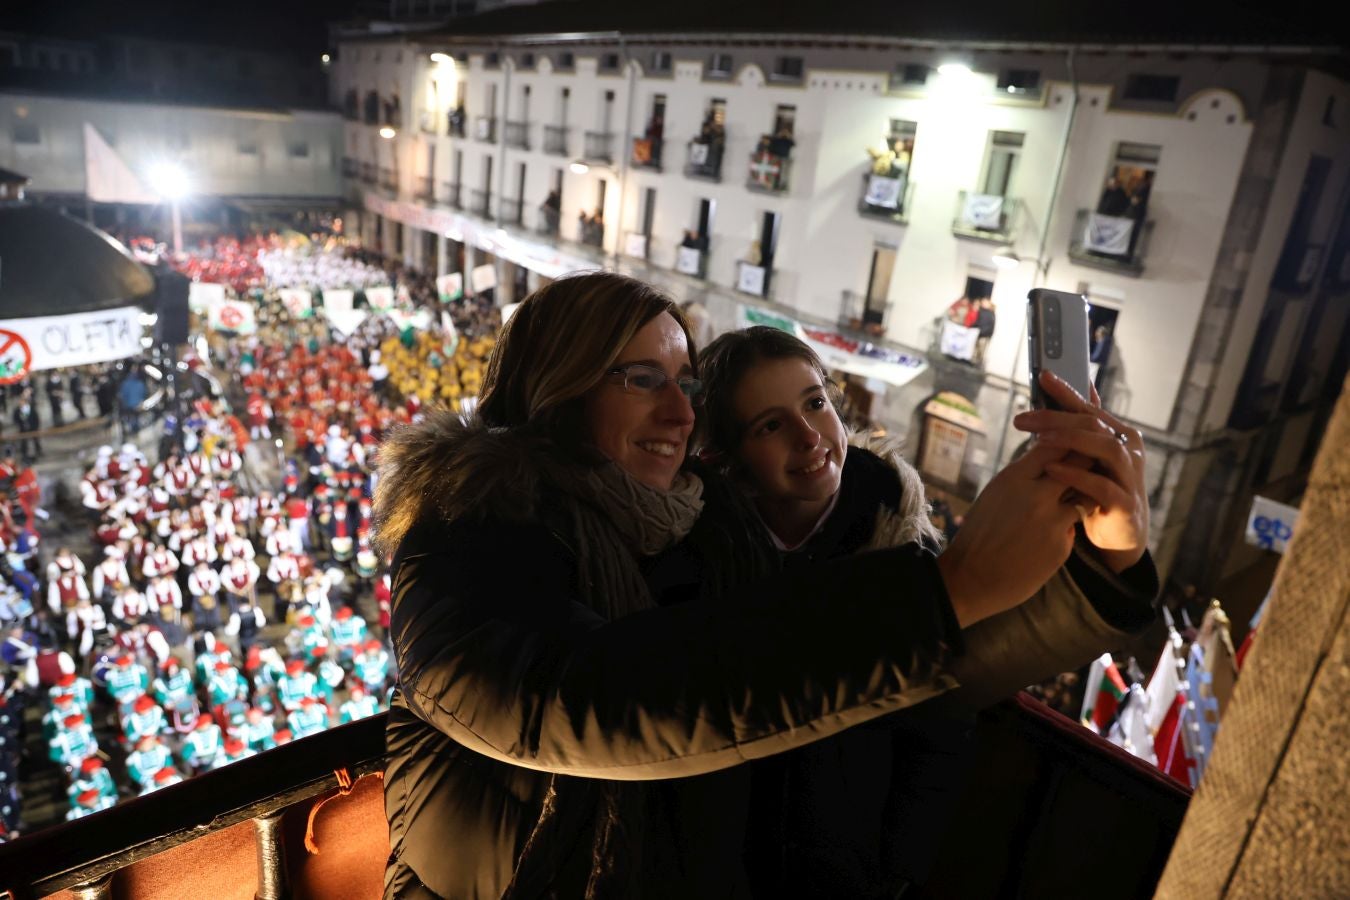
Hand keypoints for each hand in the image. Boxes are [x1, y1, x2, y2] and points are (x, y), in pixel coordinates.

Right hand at [937, 442, 1081, 626]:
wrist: (971, 579)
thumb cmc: (978, 534)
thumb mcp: (994, 493)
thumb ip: (1023, 476)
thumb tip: (1048, 458)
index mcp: (1014, 478)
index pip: (1054, 444)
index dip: (1067, 442)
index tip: (1072, 445)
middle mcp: (1036, 495)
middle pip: (1079, 465)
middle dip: (1085, 464)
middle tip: (1086, 467)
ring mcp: (1052, 522)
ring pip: (1084, 497)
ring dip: (1080, 497)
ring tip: (1065, 503)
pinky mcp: (1062, 546)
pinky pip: (1072, 528)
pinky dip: (1064, 529)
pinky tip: (1043, 540)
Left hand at [1012, 371, 1148, 572]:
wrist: (1122, 534)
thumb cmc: (1101, 490)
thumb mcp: (1090, 457)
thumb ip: (1082, 428)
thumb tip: (1078, 389)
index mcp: (1119, 435)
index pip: (1089, 408)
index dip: (1066, 391)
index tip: (1042, 376)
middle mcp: (1128, 451)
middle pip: (1095, 424)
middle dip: (1058, 417)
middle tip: (1023, 418)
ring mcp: (1129, 476)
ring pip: (1106, 449)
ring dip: (1072, 440)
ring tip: (1040, 438)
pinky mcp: (1125, 504)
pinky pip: (1102, 487)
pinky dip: (1077, 476)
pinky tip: (1053, 470)